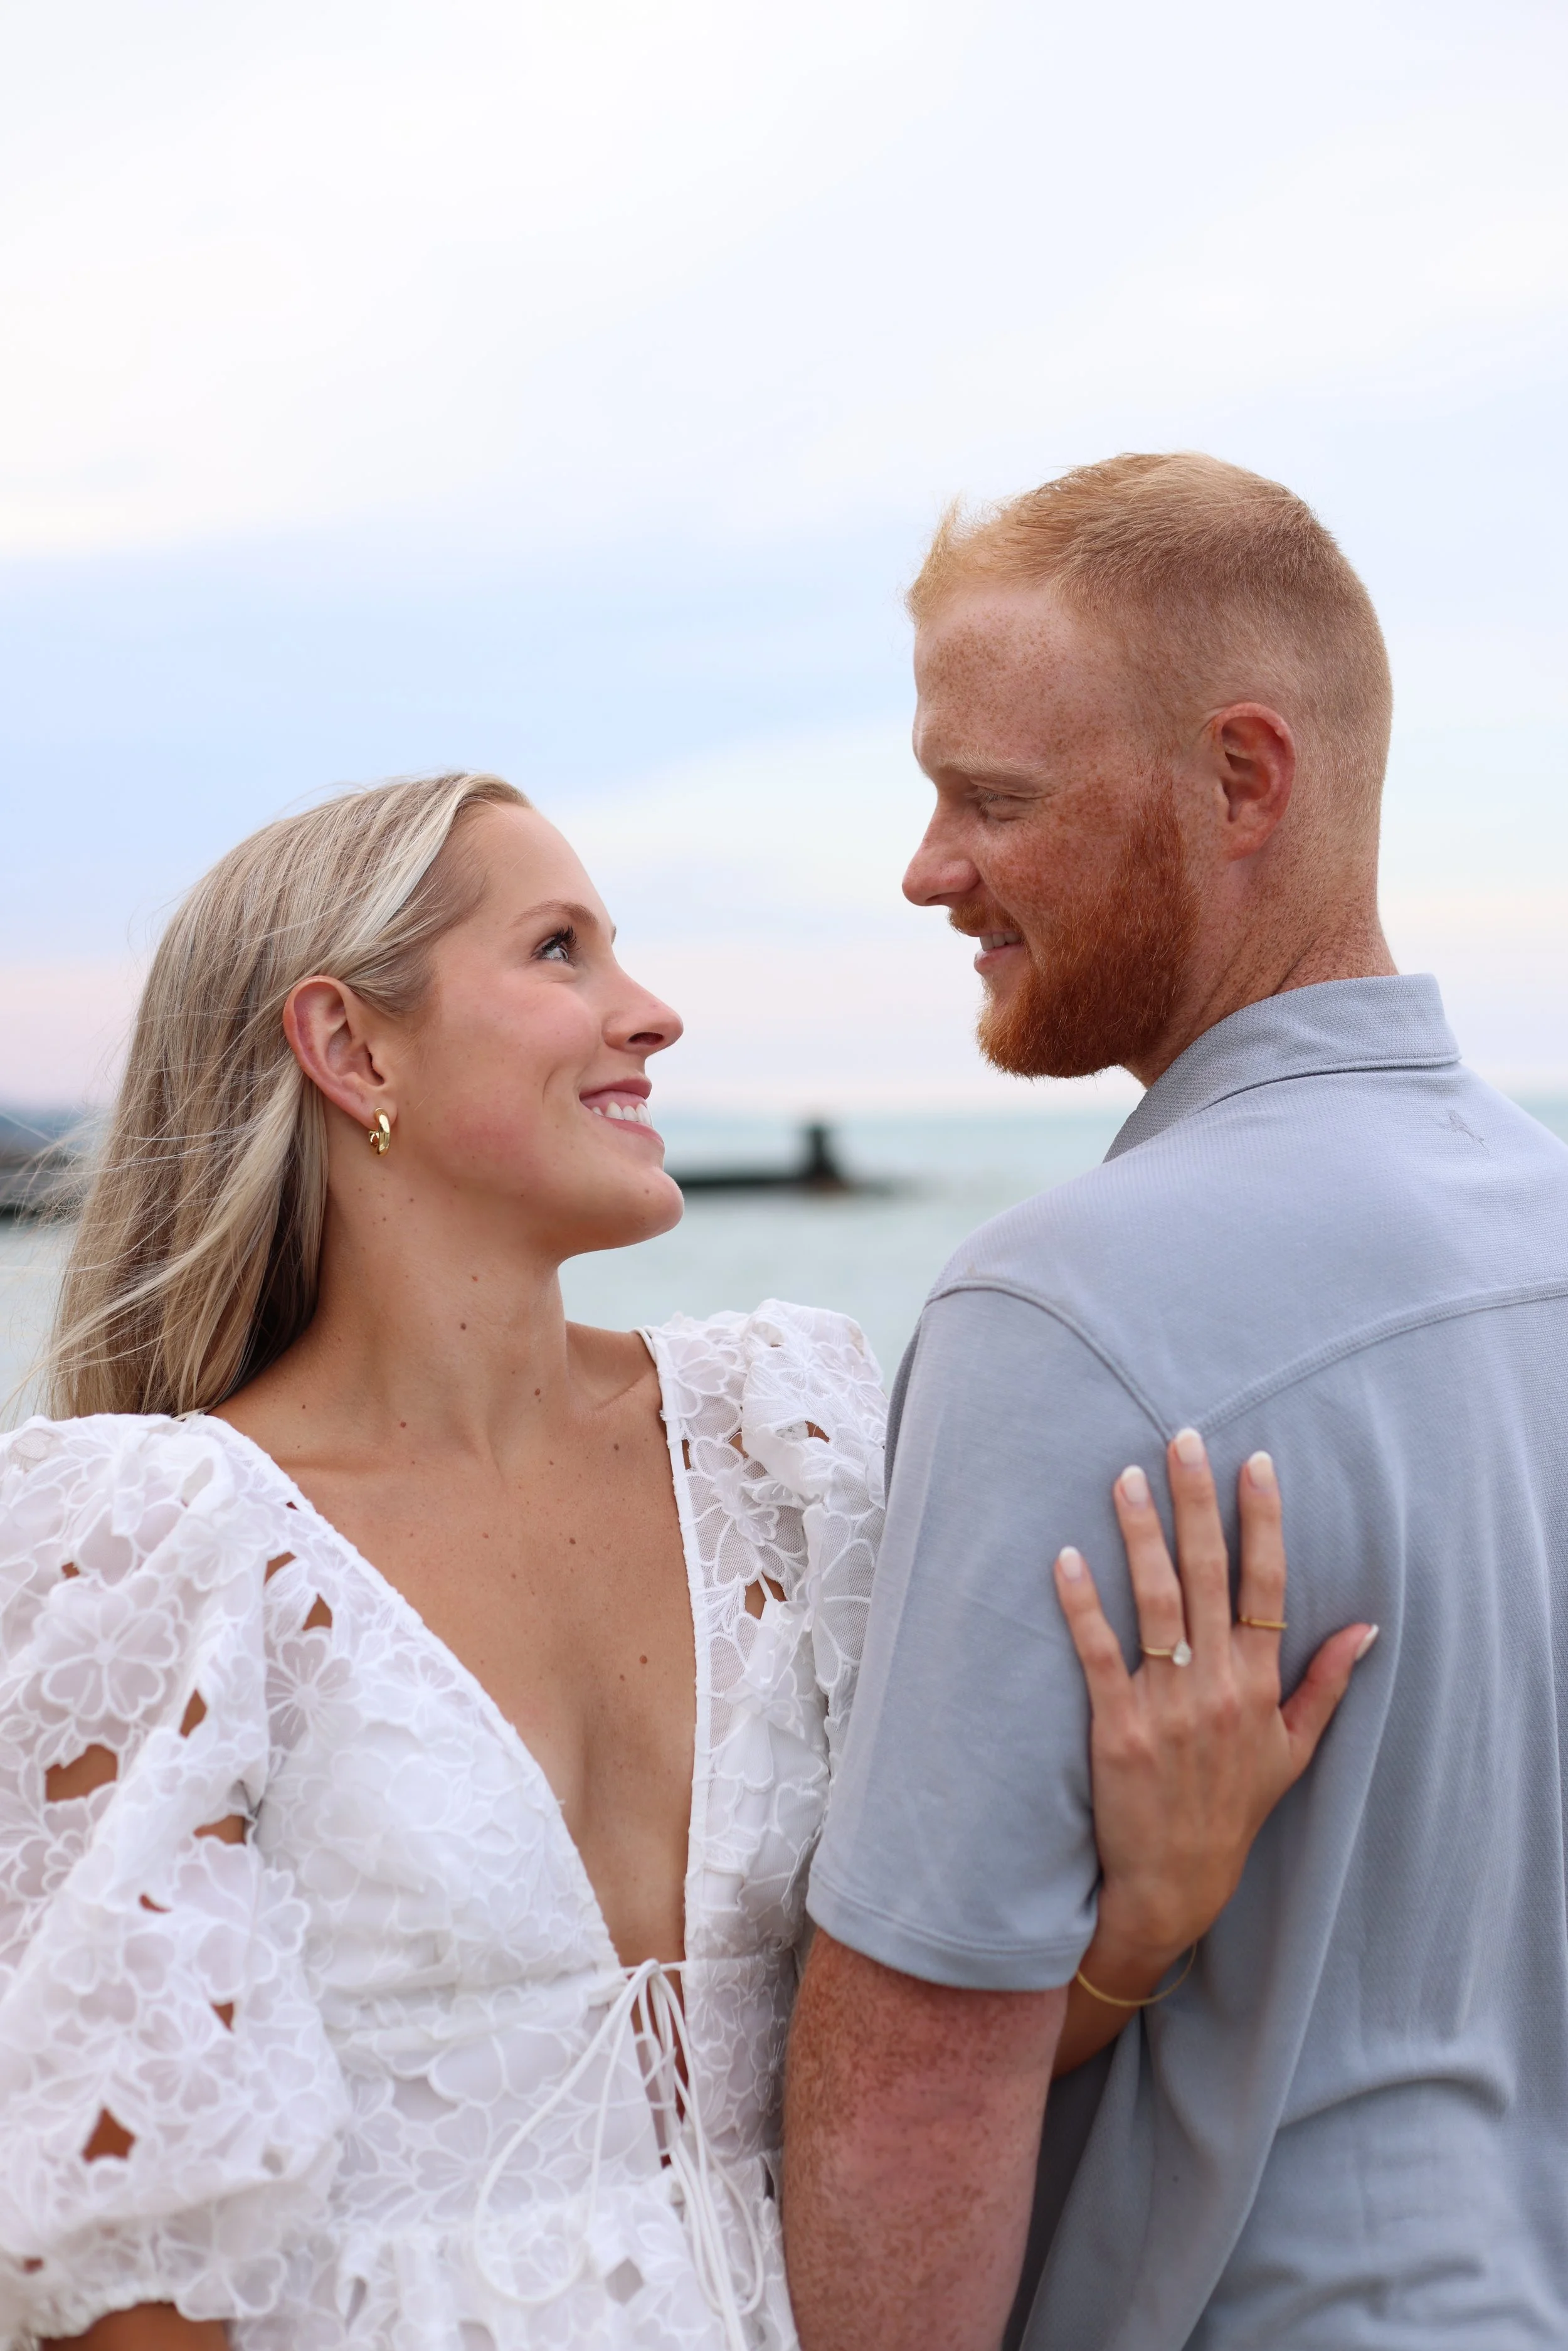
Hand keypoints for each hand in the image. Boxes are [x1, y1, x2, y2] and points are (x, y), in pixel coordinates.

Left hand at [1049, 1430, 1375, 2066]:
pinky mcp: (1117, 1729)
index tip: (1256, 1464)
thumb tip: (1365, 1629)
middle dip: (1196, 1504)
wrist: (1175, 1885)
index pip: (1267, 1587)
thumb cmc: (1232, 1811)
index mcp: (1259, 1685)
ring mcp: (1167, 1706)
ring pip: (1156, 1604)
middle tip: (1180, 1439)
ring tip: (1124, 1478)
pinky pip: (1099, 1655)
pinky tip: (1067, 1558)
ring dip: (1140, 1536)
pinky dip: (1083, 1605)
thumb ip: (1325, 1686)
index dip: (1263, 1524)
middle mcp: (1217, 1687)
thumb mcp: (1293, 1752)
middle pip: (1209, 1577)